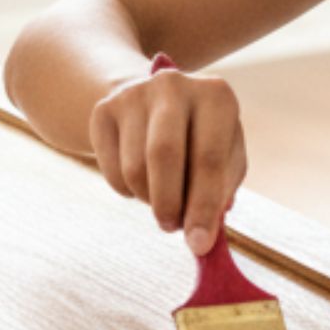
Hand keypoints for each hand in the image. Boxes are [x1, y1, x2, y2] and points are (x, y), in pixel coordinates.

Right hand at [88, 57, 247, 255]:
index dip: (204, 207)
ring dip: (149, 200)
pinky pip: (112, 171)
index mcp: (216, 96)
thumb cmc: (201, 139)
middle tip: (172, 228)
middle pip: (163, 156)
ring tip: (163, 199)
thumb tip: (201, 237)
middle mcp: (174, 85)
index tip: (199, 244)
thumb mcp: (225, 157)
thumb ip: (219, 194)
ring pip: (134, 168)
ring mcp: (134, 94)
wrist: (153, 103)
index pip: (209, 158)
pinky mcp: (104, 110)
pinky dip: (128, 191)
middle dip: (168, 204)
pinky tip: (142, 180)